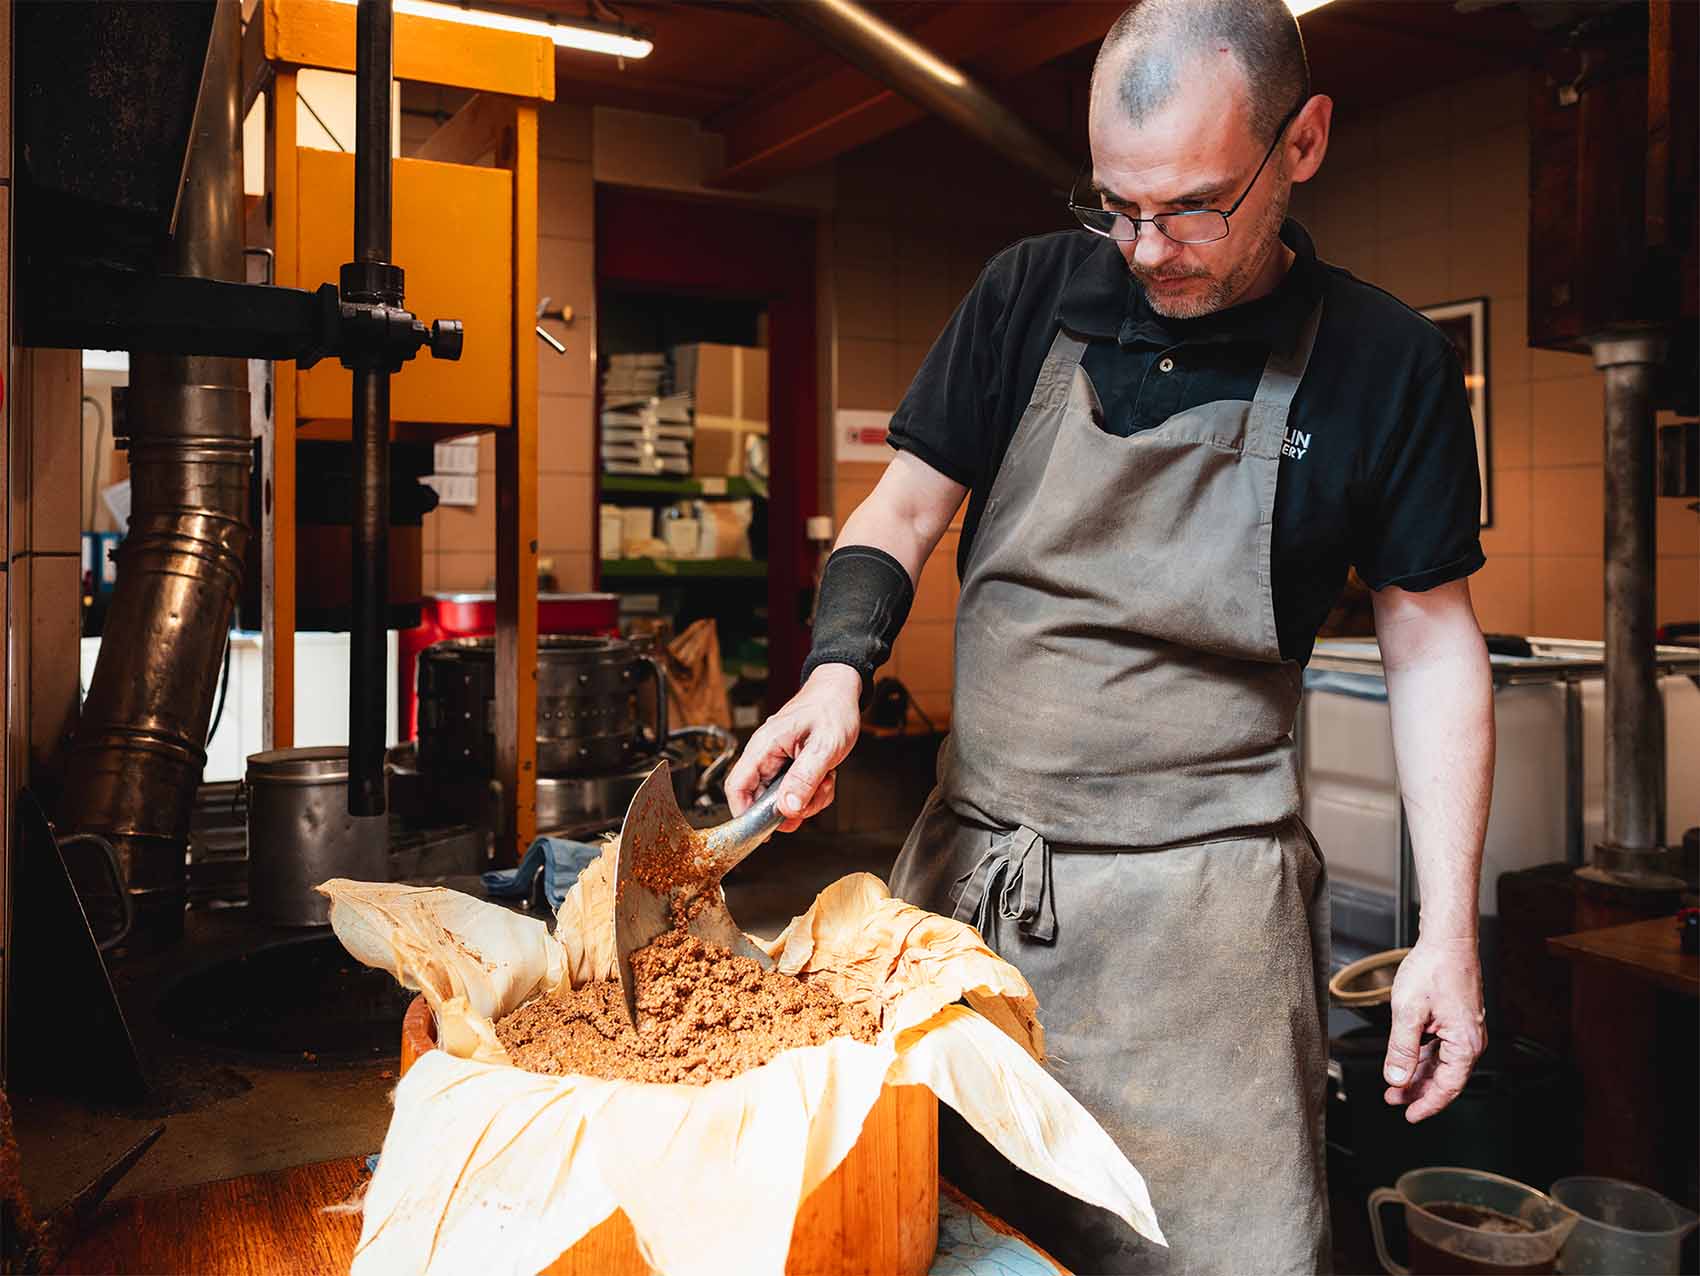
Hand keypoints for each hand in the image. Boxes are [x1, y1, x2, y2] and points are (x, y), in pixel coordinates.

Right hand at [724, 664, 862, 831]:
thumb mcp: (824, 746)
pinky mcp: (791, 767)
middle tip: (815, 797)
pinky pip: (797, 792)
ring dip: (808, 799)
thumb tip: (787, 808)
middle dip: (791, 808)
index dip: (744, 814)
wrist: (842, 691)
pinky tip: (826, 776)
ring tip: (826, 779)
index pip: (736, 787)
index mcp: (763, 746)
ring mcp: (778, 762)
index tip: (763, 833)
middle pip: (762, 800)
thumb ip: (805, 778)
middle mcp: (765, 756)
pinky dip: (814, 793)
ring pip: (783, 799)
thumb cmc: (831, 708)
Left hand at [1383, 935, 1486, 1121]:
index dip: (1428, 1104)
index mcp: (1465, 1043)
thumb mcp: (1409, 1012)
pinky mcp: (1457, 1020)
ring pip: (1441, 1063)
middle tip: (1394, 1100)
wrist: (1447, 940)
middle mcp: (1470, 1040)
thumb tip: (1397, 1079)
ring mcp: (1464, 1030)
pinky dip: (1423, 1057)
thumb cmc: (1434, 969)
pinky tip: (1408, 1060)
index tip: (1409, 1115)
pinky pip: (1441, 1048)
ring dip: (1418, 1075)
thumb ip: (1402, 1049)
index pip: (1448, 1087)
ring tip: (1396, 1084)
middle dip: (1418, 1091)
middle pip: (1445, 1078)